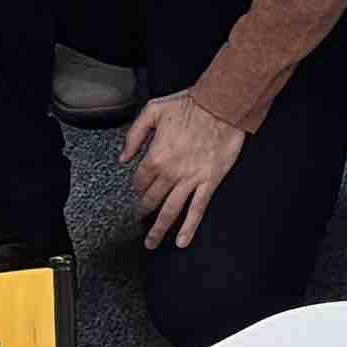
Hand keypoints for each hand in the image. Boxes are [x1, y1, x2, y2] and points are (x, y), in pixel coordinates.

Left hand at [128, 88, 248, 244]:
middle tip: (140, 218)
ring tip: (152, 242)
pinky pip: (197, 209)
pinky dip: (189, 228)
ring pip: (170, 211)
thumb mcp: (154, 110)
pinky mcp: (209, 182)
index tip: (139, 188)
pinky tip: (182, 241)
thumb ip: (135, 135)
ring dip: (159, 229)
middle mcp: (171, 173)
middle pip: (152, 199)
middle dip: (144, 210)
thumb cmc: (191, 104)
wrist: (222, 105)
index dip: (138, 186)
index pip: (140, 180)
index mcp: (156, 156)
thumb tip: (123, 156)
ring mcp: (190, 180)